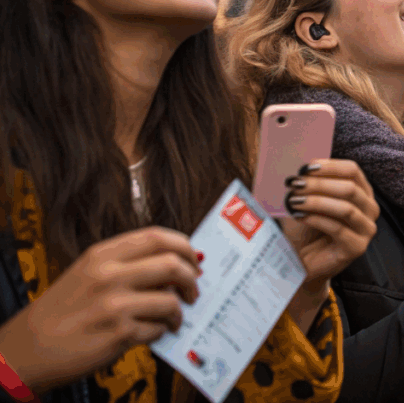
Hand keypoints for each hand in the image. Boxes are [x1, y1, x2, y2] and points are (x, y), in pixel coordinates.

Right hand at [0, 228, 199, 393]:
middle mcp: (108, 275)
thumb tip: (173, 265)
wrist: (25, 350)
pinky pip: (157, 329)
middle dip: (191, 278)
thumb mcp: (87, 273)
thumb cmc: (60, 312)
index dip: (184, 246)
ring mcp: (114, 304)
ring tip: (172, 318)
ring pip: (170, 300)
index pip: (157, 236)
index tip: (194, 259)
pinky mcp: (118, 334)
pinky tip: (150, 333)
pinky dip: (160, 332)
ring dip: (178, 312)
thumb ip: (126, 265)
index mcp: (102, 254)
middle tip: (193, 290)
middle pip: (172, 264)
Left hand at [279, 159, 379, 329]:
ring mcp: (367, 230)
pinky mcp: (357, 248)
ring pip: (345, 208)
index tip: (306, 167)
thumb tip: (299, 164)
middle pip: (349, 188)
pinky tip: (299, 216)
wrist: (300, 261)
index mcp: (361, 191)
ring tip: (294, 200)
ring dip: (317, 201)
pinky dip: (316, 219)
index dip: (329, 166)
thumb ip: (309, 182)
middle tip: (295, 184)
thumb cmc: (305, 227)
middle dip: (319, 184)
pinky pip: (338, 228)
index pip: (353, 170)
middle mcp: (370, 209)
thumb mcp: (307, 199)